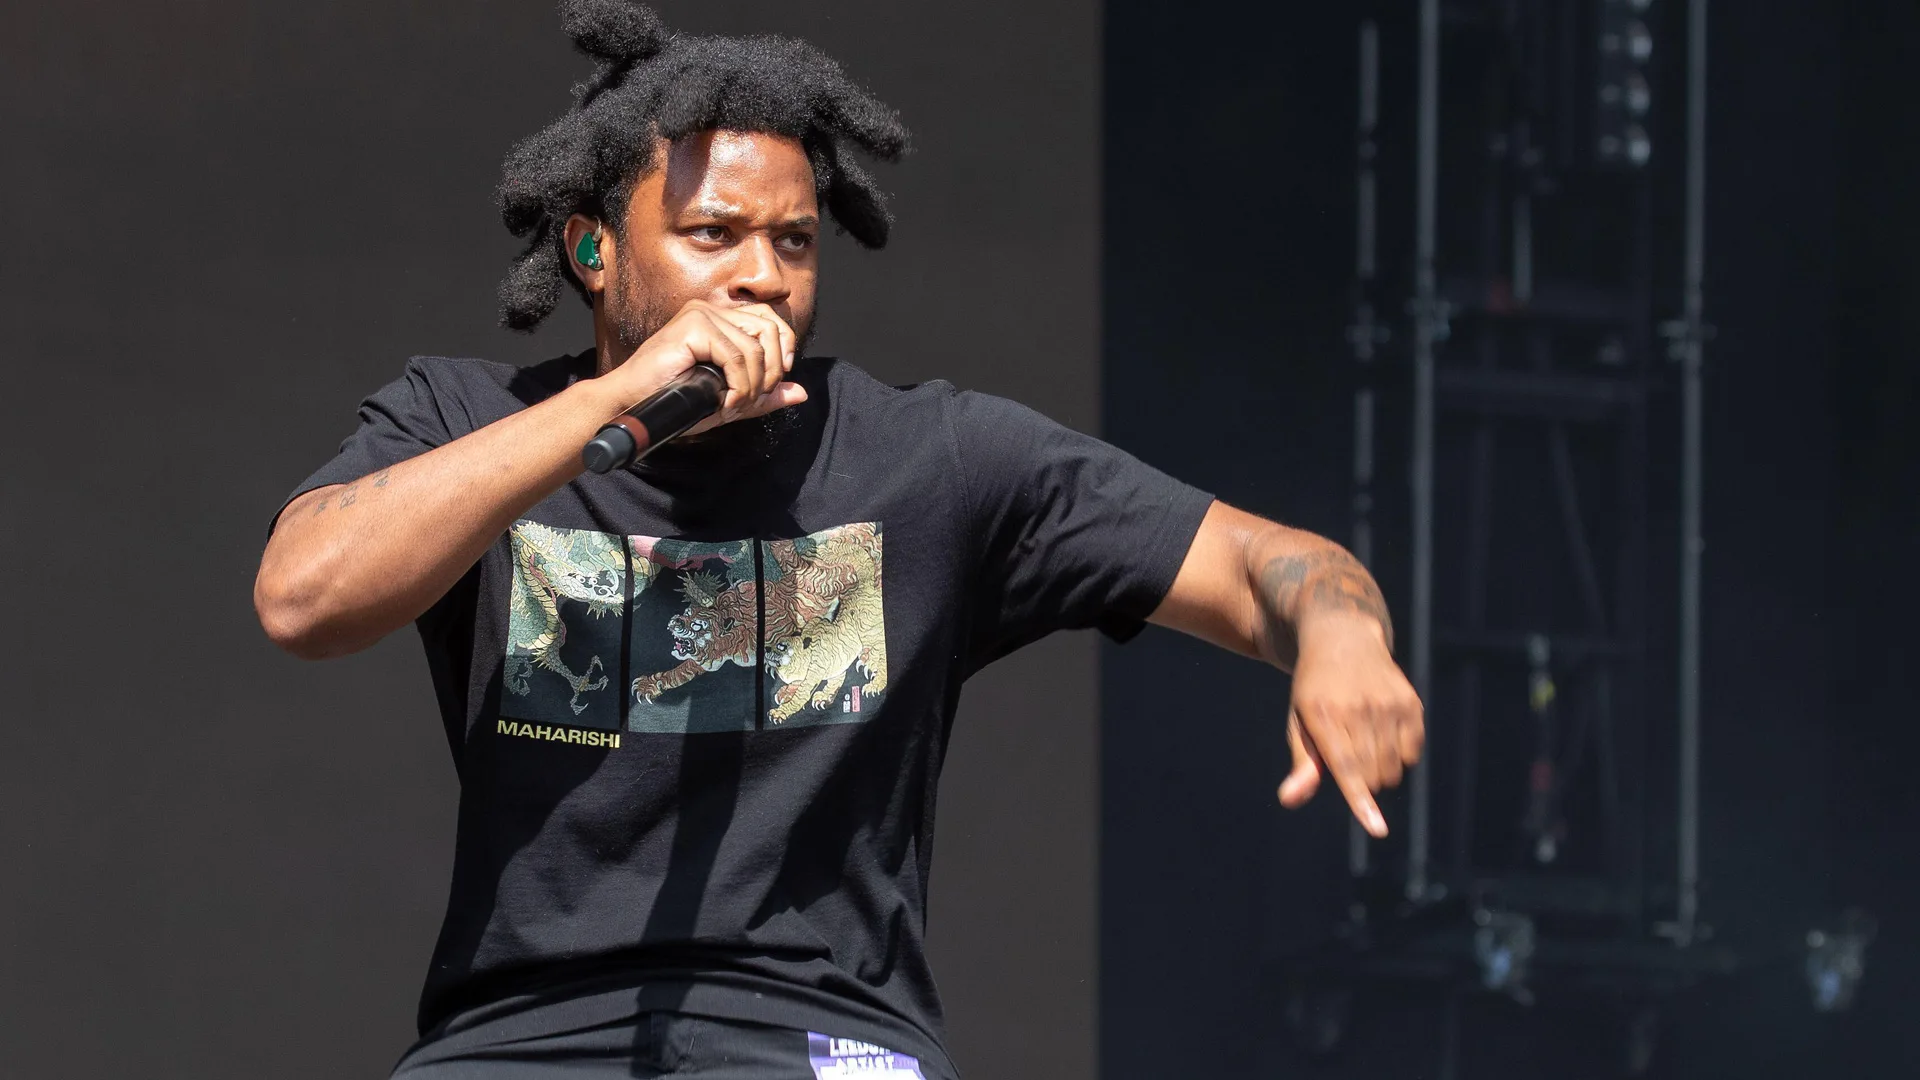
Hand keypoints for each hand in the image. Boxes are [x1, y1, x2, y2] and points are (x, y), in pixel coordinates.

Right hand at [609, 299, 808, 432]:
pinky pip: (737, 356)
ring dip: (751, 386)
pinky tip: (723, 401)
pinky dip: (738, 385)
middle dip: (770, 372)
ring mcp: (701, 314)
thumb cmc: (672, 401)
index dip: (782, 350)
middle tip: (751, 399)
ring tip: (732, 405)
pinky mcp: (693, 325)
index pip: (770, 320)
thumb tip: (801, 392)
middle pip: (769, 331)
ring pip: (754, 349)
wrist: (632, 404)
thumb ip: (764, 395)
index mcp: (718, 319)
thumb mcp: (728, 399)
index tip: (773, 381)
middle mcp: (710, 309)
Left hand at [1279, 613, 1423, 836]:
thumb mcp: (1300, 723)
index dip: (1361, 802)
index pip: (1345, 768)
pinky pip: (1413, 753)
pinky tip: (1384, 731)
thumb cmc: (1315, 692)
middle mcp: (1357, 707)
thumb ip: (1302, 764)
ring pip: (1394, 769)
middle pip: (1372, 775)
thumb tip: (1289, 800)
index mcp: (1322, 714)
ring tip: (1364, 741)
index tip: (1378, 830)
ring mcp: (1387, 703)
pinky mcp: (1410, 701)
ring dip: (1380, 771)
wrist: (1343, 639)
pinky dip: (1400, 755)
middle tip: (1348, 753)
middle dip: (1361, 781)